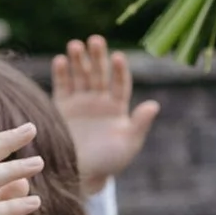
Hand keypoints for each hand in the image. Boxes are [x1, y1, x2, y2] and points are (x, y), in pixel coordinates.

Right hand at [51, 36, 159, 187]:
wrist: (83, 174)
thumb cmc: (110, 161)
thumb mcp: (129, 144)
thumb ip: (140, 124)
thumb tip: (154, 105)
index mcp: (117, 107)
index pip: (119, 83)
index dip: (119, 70)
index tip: (118, 57)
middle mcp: (99, 100)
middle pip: (99, 73)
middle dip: (98, 57)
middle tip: (96, 40)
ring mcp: (80, 101)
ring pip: (81, 75)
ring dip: (79, 60)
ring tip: (76, 45)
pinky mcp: (62, 107)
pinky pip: (62, 86)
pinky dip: (61, 73)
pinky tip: (61, 60)